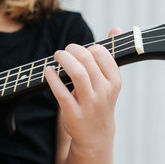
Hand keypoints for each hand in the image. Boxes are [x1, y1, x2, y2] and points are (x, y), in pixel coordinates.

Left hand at [45, 28, 121, 149]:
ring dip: (64, 59)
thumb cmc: (101, 100)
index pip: (102, 54)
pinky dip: (53, 78)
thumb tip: (116, 29)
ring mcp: (90, 103)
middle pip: (88, 60)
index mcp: (114, 80)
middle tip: (65, 50)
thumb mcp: (110, 80)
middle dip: (73, 49)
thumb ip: (111, 54)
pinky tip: (48, 70)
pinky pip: (62, 92)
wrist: (96, 135)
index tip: (80, 50)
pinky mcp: (74, 113)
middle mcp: (104, 91)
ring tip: (57, 55)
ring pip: (77, 74)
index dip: (88, 47)